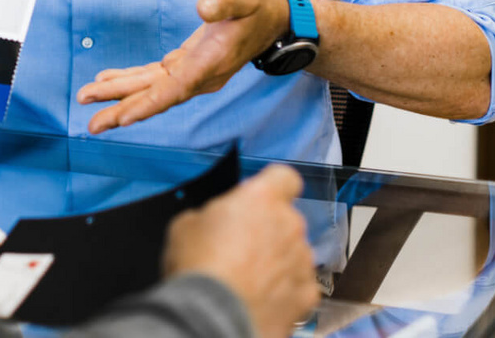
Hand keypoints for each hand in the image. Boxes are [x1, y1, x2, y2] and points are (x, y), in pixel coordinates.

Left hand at [78, 0, 288, 133]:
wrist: (272, 19)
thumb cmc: (257, 5)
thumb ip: (224, 0)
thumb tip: (203, 7)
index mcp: (212, 62)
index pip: (176, 89)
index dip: (149, 104)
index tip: (123, 117)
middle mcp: (200, 75)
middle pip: (157, 98)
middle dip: (123, 110)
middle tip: (92, 124)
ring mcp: (193, 74)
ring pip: (152, 90)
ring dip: (120, 97)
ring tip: (88, 100)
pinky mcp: (186, 66)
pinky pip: (154, 78)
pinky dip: (130, 79)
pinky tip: (107, 79)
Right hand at [163, 164, 320, 337]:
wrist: (213, 316)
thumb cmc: (198, 266)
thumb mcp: (185, 225)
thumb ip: (212, 215)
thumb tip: (217, 223)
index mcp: (261, 199)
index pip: (284, 178)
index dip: (274, 188)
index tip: (262, 199)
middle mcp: (289, 225)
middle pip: (286, 220)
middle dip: (269, 231)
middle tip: (241, 249)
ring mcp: (302, 262)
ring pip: (294, 254)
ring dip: (278, 262)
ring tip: (249, 281)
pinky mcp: (308, 296)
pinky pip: (299, 286)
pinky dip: (285, 292)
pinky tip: (261, 300)